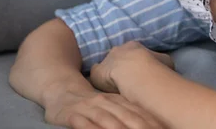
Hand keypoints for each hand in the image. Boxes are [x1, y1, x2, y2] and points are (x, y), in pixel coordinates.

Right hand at [45, 87, 166, 128]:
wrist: (61, 91)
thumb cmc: (92, 104)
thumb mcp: (112, 105)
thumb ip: (129, 112)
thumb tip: (154, 122)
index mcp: (119, 101)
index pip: (139, 113)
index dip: (152, 122)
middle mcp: (107, 103)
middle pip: (128, 117)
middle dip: (142, 128)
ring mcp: (90, 108)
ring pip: (107, 121)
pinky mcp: (73, 115)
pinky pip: (83, 124)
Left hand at [90, 42, 173, 93]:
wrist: (135, 71)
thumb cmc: (152, 65)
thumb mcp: (165, 61)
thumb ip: (161, 61)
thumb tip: (164, 65)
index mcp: (133, 46)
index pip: (132, 50)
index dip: (134, 58)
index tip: (136, 67)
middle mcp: (119, 50)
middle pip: (118, 55)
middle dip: (121, 63)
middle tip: (125, 75)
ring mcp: (106, 60)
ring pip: (107, 64)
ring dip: (110, 71)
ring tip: (115, 82)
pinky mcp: (97, 73)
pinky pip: (95, 73)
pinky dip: (98, 78)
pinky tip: (102, 86)